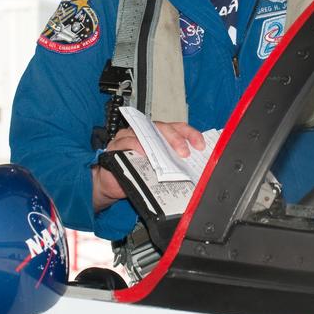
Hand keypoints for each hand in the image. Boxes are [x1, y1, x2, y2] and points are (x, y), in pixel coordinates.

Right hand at [90, 121, 204, 211]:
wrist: (113, 185)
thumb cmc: (137, 175)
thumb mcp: (160, 170)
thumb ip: (173, 165)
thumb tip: (193, 170)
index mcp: (158, 135)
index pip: (177, 127)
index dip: (190, 134)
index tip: (200, 145)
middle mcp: (144, 132)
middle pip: (163, 128)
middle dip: (176, 139)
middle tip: (185, 153)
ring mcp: (130, 136)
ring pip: (146, 132)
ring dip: (158, 143)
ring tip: (168, 155)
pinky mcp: (116, 145)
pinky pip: (127, 142)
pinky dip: (137, 146)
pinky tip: (145, 153)